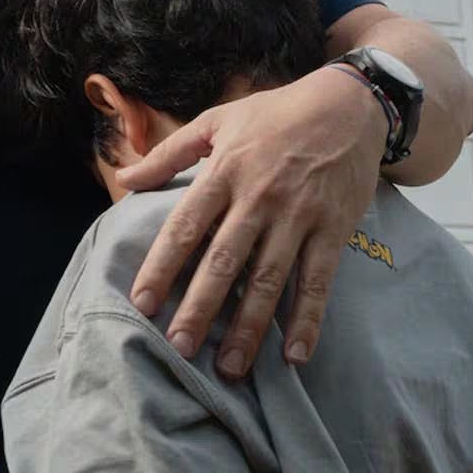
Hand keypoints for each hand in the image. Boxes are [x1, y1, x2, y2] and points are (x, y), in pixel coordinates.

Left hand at [115, 67, 386, 379]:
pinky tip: (294, 355)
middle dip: (199, 308)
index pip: (185, 226)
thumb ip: (168, 154)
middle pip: (223, 262)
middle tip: (179, 349)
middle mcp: (259, 197)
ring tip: (230, 367)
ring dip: (249, 327)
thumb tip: (125, 178)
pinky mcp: (334, 230)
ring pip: (268, 279)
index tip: (142, 303)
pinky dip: (307, 319)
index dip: (161, 266)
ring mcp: (299, 216)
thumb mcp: (216, 121)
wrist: (347, 105)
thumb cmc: (274, 114)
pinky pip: (318, 281)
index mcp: (224, 171)